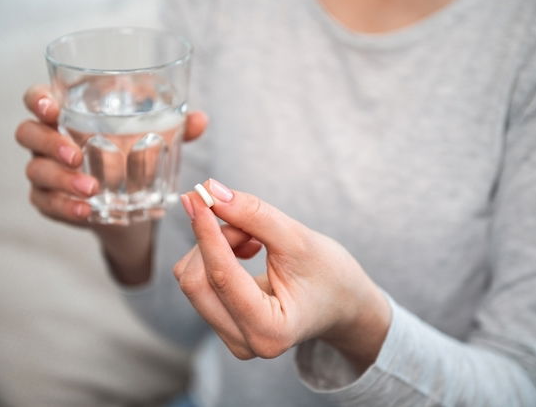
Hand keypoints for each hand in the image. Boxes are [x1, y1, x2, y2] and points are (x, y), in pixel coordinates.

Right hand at [15, 84, 207, 224]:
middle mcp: (50, 141)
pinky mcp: (49, 201)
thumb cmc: (136, 158)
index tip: (51, 108)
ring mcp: (46, 173)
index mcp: (69, 115)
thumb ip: (177, 128)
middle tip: (75, 154)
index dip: (38, 99)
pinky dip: (64, 207)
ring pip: (35, 171)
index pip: (38, 98)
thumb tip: (199, 119)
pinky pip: (45, 203)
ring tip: (91, 188)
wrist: (131, 206)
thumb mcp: (158, 140)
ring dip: (61, 179)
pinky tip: (85, 212)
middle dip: (48, 142)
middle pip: (28, 133)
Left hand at [174, 180, 390, 370]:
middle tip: (246, 222)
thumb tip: (211, 191)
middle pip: (197, 280)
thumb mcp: (298, 239)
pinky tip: (245, 250)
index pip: (219, 276)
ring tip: (254, 239)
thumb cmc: (330, 275)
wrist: (343, 302)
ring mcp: (231, 337)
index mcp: (269, 331)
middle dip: (215, 239)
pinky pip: (198, 281)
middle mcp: (244, 343)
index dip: (205, 232)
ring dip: (215, 245)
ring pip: (192, 277)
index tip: (197, 196)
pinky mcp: (222, 324)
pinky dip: (214, 255)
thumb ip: (254, 215)